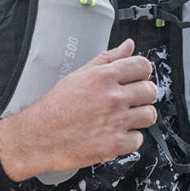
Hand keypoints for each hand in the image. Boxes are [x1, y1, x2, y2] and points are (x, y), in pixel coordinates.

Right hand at [0, 39, 156, 180]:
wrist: (39, 137)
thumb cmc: (55, 108)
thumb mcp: (78, 76)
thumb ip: (107, 60)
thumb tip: (127, 46)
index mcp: (103, 77)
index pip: (142, 66)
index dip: (141, 72)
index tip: (137, 78)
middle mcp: (112, 98)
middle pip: (150, 91)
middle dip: (142, 95)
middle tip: (129, 100)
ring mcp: (115, 121)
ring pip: (149, 115)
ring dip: (139, 117)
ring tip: (124, 118)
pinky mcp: (115, 144)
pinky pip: (139, 139)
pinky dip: (130, 139)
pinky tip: (116, 133)